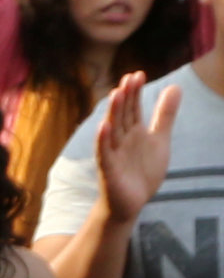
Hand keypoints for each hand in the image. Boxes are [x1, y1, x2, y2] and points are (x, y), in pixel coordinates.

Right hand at [96, 71, 180, 223]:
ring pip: (112, 130)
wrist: (131, 202)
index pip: (133, 108)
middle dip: (125, 97)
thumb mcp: (160, 139)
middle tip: (128, 78)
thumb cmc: (142, 171)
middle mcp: (121, 140)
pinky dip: (103, 140)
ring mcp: (113, 154)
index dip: (135, 93)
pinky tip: (103, 127)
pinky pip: (104, 153)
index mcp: (133, 132)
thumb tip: (175, 86)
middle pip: (122, 115)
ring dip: (113, 113)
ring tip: (116, 94)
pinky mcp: (108, 170)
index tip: (137, 75)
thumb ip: (165, 115)